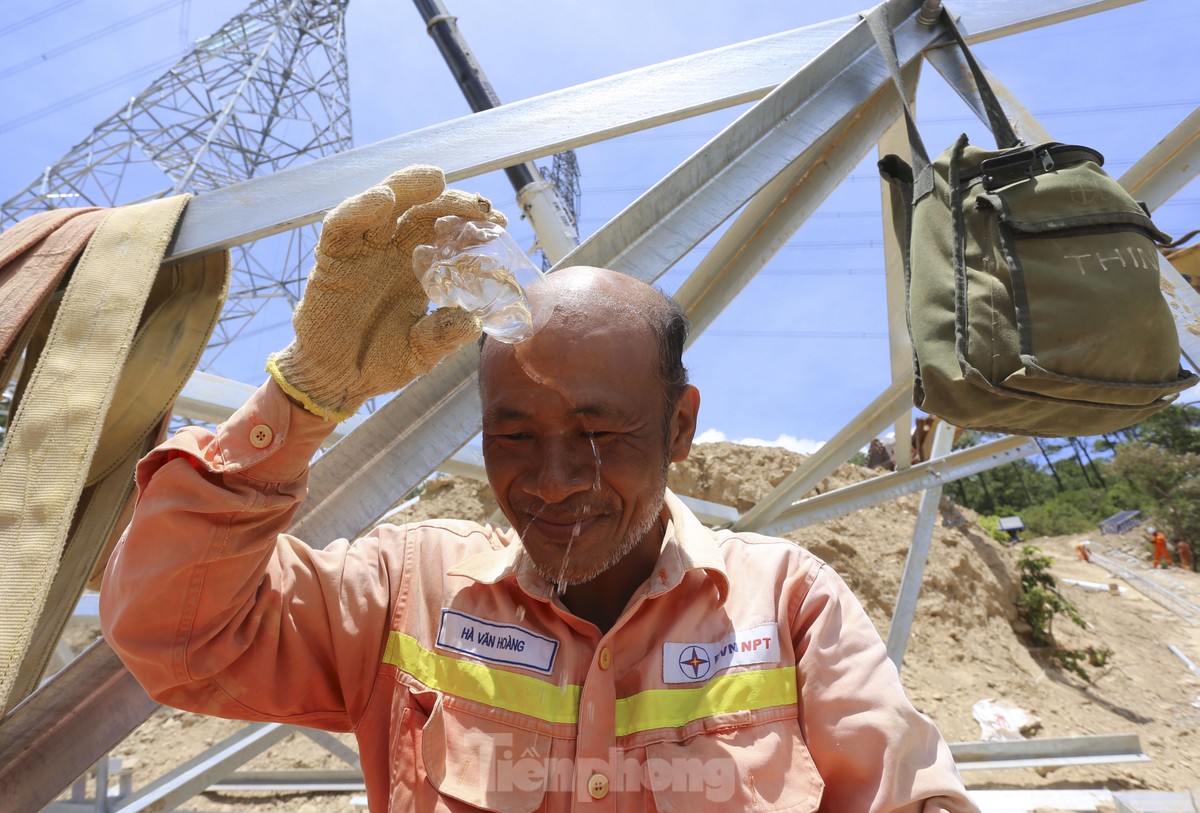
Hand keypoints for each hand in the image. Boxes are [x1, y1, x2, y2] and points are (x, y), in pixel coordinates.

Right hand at [267, 165, 506, 420]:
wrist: (338, 380)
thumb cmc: (381, 362)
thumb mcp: (421, 353)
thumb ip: (443, 336)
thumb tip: (471, 321)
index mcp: (420, 267)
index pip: (448, 232)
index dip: (472, 222)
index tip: (500, 221)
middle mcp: (394, 250)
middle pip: (423, 210)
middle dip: (452, 201)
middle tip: (480, 204)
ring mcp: (363, 251)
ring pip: (385, 204)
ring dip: (408, 187)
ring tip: (435, 179)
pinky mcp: (332, 258)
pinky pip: (342, 225)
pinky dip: (360, 208)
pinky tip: (383, 199)